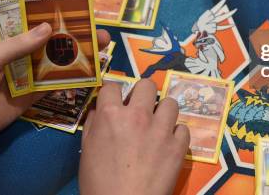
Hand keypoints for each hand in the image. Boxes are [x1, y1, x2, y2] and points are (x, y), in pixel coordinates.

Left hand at [0, 23, 110, 148]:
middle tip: (101, 34)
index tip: (79, 10)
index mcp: (5, 40)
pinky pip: (52, 87)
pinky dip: (70, 82)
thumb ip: (18, 46)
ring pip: (55, 64)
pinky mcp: (29, 99)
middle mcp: (19, 56)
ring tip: (102, 51)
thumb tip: (49, 28)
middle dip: (74, 37)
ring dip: (77, 58)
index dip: (55, 16)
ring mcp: (25, 78)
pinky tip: (90, 76)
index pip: (33, 23)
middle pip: (50, 44)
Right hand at [79, 79, 189, 194]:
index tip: (115, 100)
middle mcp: (138, 116)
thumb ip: (92, 126)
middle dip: (142, 94)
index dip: (113, 93)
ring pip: (170, 103)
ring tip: (158, 125)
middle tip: (140, 109)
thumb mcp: (86, 152)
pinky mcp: (178, 145)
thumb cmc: (98, 184)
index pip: (113, 86)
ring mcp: (161, 130)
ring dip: (163, 112)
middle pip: (147, 85)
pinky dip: (176, 134)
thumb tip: (97, 110)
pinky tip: (168, 144)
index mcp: (111, 115)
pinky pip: (183, 128)